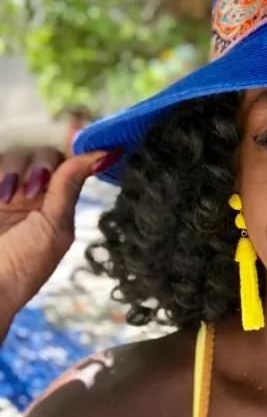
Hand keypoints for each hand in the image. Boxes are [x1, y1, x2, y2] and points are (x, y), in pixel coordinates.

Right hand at [0, 146, 120, 314]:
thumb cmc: (21, 267)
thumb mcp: (54, 227)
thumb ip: (70, 187)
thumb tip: (106, 155)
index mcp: (54, 207)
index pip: (69, 167)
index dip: (77, 157)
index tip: (96, 150)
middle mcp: (30, 197)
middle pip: (42, 155)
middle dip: (40, 167)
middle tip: (32, 192)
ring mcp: (5, 193)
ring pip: (14, 156)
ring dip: (13, 170)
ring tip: (7, 199)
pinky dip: (0, 173)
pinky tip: (0, 197)